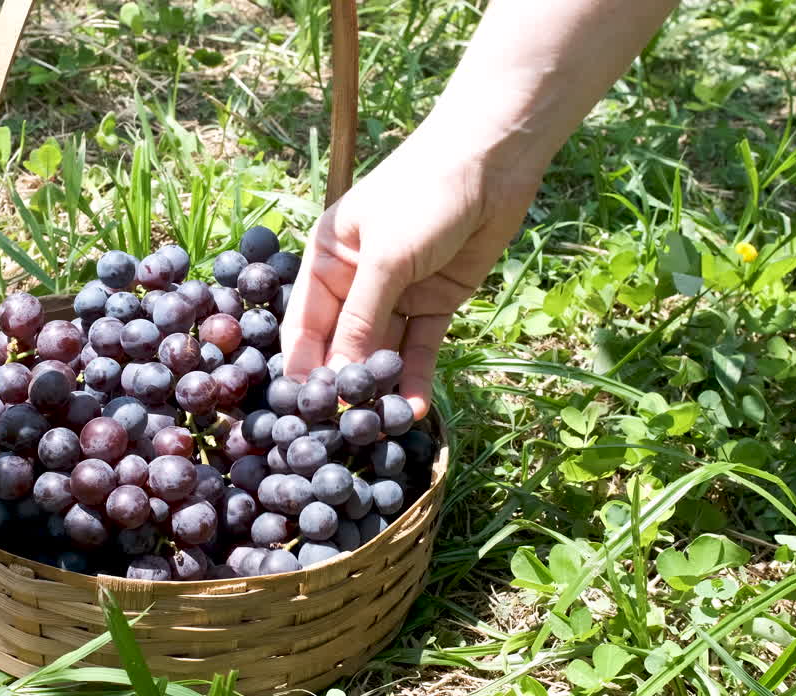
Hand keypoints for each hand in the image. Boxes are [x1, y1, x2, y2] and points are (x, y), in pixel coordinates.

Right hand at [281, 134, 541, 418]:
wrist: (492, 163)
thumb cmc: (422, 195)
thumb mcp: (385, 258)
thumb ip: (360, 320)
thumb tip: (338, 380)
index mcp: (325, 262)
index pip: (304, 326)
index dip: (302, 368)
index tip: (302, 412)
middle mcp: (354, 283)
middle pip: (341, 345)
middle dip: (343, 385)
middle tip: (344, 431)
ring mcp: (394, 296)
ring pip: (380, 352)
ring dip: (381, 387)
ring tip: (381, 428)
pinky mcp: (433, 304)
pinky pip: (418, 348)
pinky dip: (415, 377)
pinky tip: (414, 408)